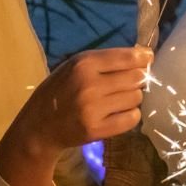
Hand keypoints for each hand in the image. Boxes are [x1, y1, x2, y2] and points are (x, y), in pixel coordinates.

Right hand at [20, 47, 152, 154]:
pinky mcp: (96, 130)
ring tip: (116, 100)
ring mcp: (93, 109)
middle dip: (137, 79)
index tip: (148, 59)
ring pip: (136, 97)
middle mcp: (89, 85)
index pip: (129, 57)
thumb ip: (107, 60)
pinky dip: (130, 115)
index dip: (144, 58)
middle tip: (125, 84)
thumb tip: (145, 55)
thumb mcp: (75, 66)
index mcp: (84, 64)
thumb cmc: (60, 90)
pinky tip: (118, 114)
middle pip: (137, 77)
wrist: (38, 126)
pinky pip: (132, 118)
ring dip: (132, 98)